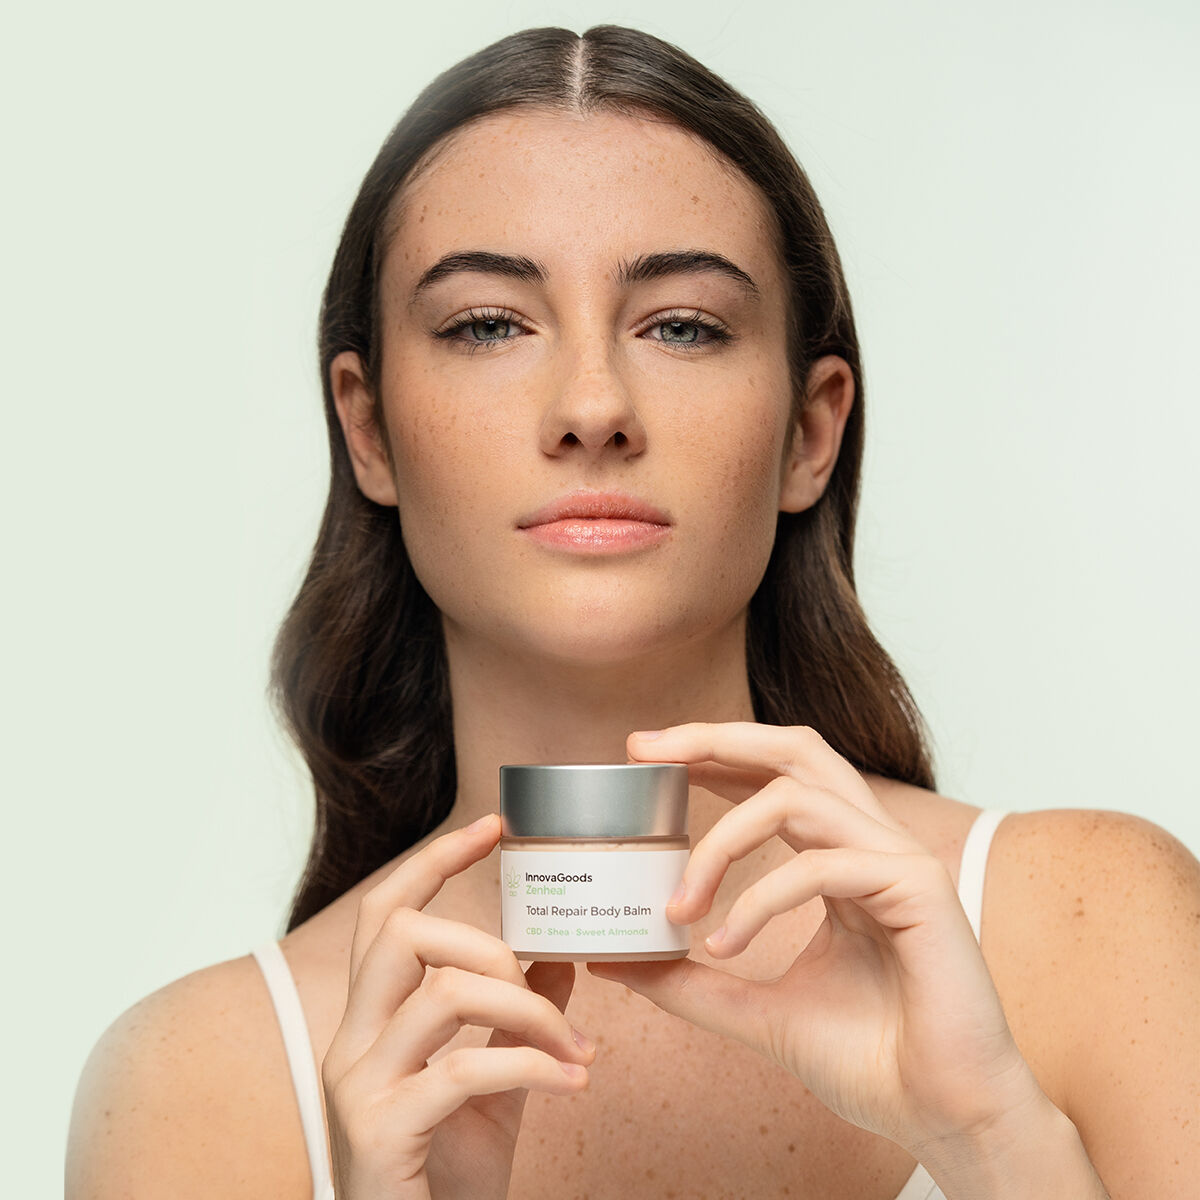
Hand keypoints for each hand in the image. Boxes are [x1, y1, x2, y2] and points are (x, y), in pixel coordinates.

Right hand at [321, 814, 594, 1199]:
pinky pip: (465, 1069)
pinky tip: (576, 1081)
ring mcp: (359, 1086)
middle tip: (537, 974)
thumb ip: (517, 1018)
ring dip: (526, 1007)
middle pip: (399, 933)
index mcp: (373, 1021)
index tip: (493, 825)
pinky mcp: (383, 1132)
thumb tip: (557, 952)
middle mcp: (352, 1042)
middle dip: (483, 938)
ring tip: (575, 1046)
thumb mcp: (492, 1083)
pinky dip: (534, 1066)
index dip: (435, 860)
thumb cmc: (447, 1174)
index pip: (387, 914)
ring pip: (440, 994)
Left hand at [590, 722, 1044, 1158]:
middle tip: (643, 749)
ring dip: (720, 842)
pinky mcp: (919, 887)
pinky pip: (820, 866)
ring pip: (794, 797)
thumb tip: (614, 960)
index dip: (713, 755)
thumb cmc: (869, 1060)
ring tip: (678, 906)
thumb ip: (690, 981)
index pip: (775, 777)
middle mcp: (871, 844)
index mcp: (841, 857)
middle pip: (795, 749)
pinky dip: (760, 901)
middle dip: (713, 738)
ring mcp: (899, 859)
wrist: (946, 1118)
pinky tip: (726, 945)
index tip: (643, 756)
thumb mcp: (755, 1009)